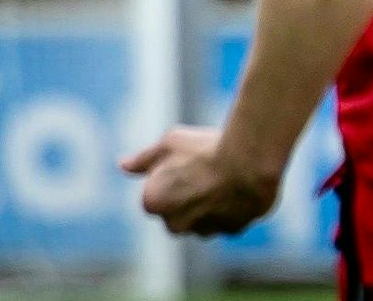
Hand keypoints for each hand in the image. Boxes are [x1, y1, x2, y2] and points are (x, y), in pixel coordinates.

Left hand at [121, 126, 279, 236]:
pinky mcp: (232, 230)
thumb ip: (143, 158)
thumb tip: (123, 165)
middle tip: (207, 169)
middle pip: (179, 211)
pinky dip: (233, 209)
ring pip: (204, 219)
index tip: (189, 161)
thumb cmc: (205, 149)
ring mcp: (204, 230)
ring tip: (228, 176)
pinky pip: (229, 221)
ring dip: (211, 204)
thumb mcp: (170, 142)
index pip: (158, 192)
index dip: (174, 174)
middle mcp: (174, 224)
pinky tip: (242, 186)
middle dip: (189, 196)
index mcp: (153, 202)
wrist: (249, 161)